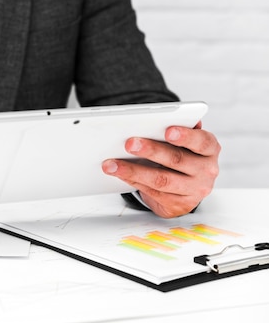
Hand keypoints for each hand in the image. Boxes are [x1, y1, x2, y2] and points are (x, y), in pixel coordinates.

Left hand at [101, 122, 220, 217]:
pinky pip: (151, 192)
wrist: (185, 189)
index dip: (186, 136)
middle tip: (129, 143)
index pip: (202, 141)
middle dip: (151, 151)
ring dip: (133, 170)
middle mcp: (206, 171)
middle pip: (176, 160)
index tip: (167, 130)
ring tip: (112, 163)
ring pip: (160, 180)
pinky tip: (118, 173)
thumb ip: (179, 129)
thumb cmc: (183, 156)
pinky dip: (132, 180)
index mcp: (210, 150)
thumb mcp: (186, 142)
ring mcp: (194, 191)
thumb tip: (170, 117)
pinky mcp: (178, 204)